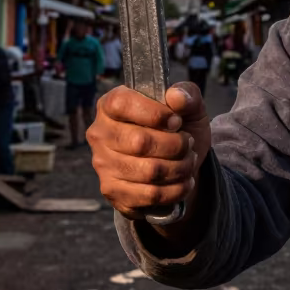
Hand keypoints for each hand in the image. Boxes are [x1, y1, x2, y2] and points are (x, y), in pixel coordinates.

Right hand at [88, 83, 209, 221]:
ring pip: (148, 171)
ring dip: (179, 168)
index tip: (177, 121)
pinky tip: (184, 181)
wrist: (177, 162)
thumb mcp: (189, 106)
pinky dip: (175, 189)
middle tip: (188, 144)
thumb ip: (188, 94)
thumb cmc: (177, 128)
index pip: (122, 104)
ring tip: (189, 161)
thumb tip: (176, 97)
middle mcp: (100, 133)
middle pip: (140, 142)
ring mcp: (102, 164)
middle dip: (175, 145)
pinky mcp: (112, 191)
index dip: (155, 114)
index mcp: (111, 104)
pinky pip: (149, 194)